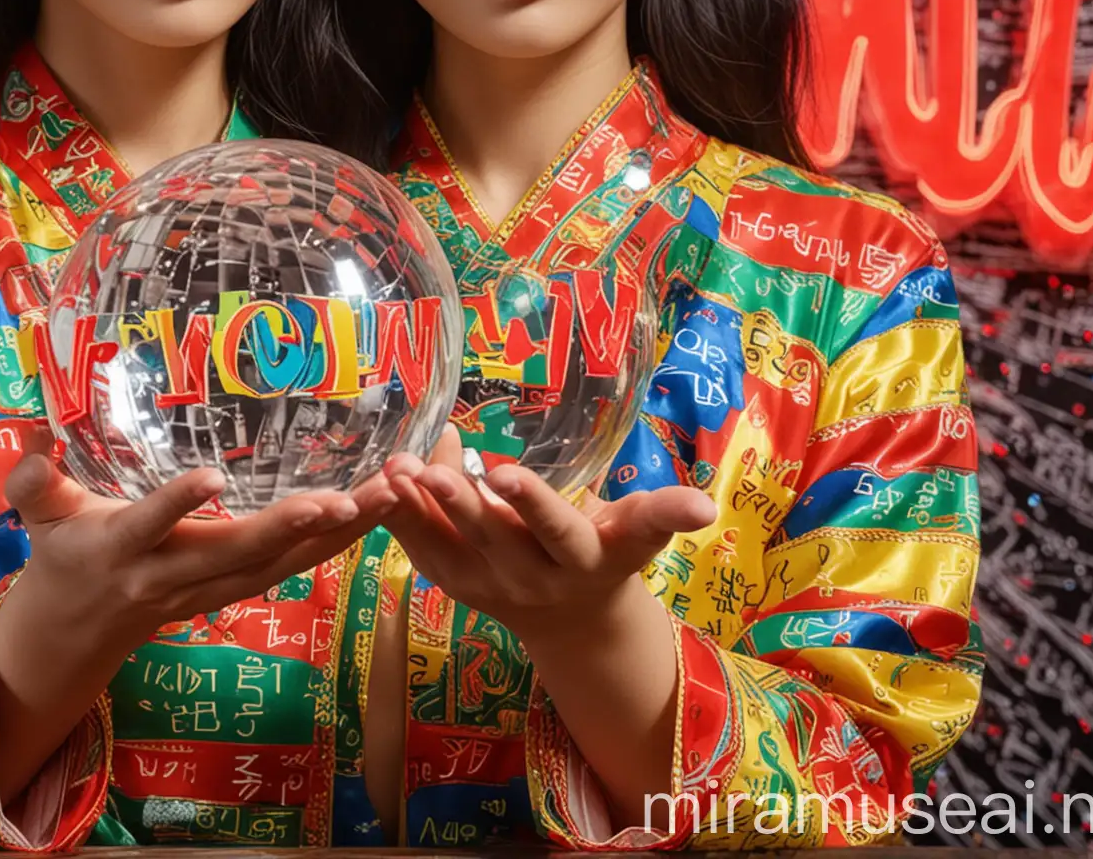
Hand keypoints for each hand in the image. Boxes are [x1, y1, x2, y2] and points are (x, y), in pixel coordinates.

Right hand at [5, 425, 395, 643]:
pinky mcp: (234, 590)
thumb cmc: (60, 556)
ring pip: (278, 566)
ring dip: (335, 536)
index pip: (152, 527)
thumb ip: (32, 483)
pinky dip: (334, 544)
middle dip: (291, 528)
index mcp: (122, 550)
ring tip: (386, 496)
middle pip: (237, 555)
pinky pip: (291, 568)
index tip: (213, 478)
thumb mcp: (38, 521)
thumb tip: (31, 443)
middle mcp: (171, 575)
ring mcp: (208, 589)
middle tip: (344, 497)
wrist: (77, 634)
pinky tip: (376, 513)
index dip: (178, 505)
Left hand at [382, 425, 715, 641]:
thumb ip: (664, 514)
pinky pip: (425, 553)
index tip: (508, 472)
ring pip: (451, 546)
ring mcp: (492, 588)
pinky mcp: (459, 587)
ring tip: (396, 468)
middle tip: (432, 467)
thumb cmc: (609, 550)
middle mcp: (535, 578)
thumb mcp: (642, 533)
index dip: (535, 503)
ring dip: (420, 508)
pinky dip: (404, 520)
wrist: (575, 624)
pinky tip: (385, 483)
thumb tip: (708, 507)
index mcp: (584, 559)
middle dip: (463, 501)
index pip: (561, 530)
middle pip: (496, 538)